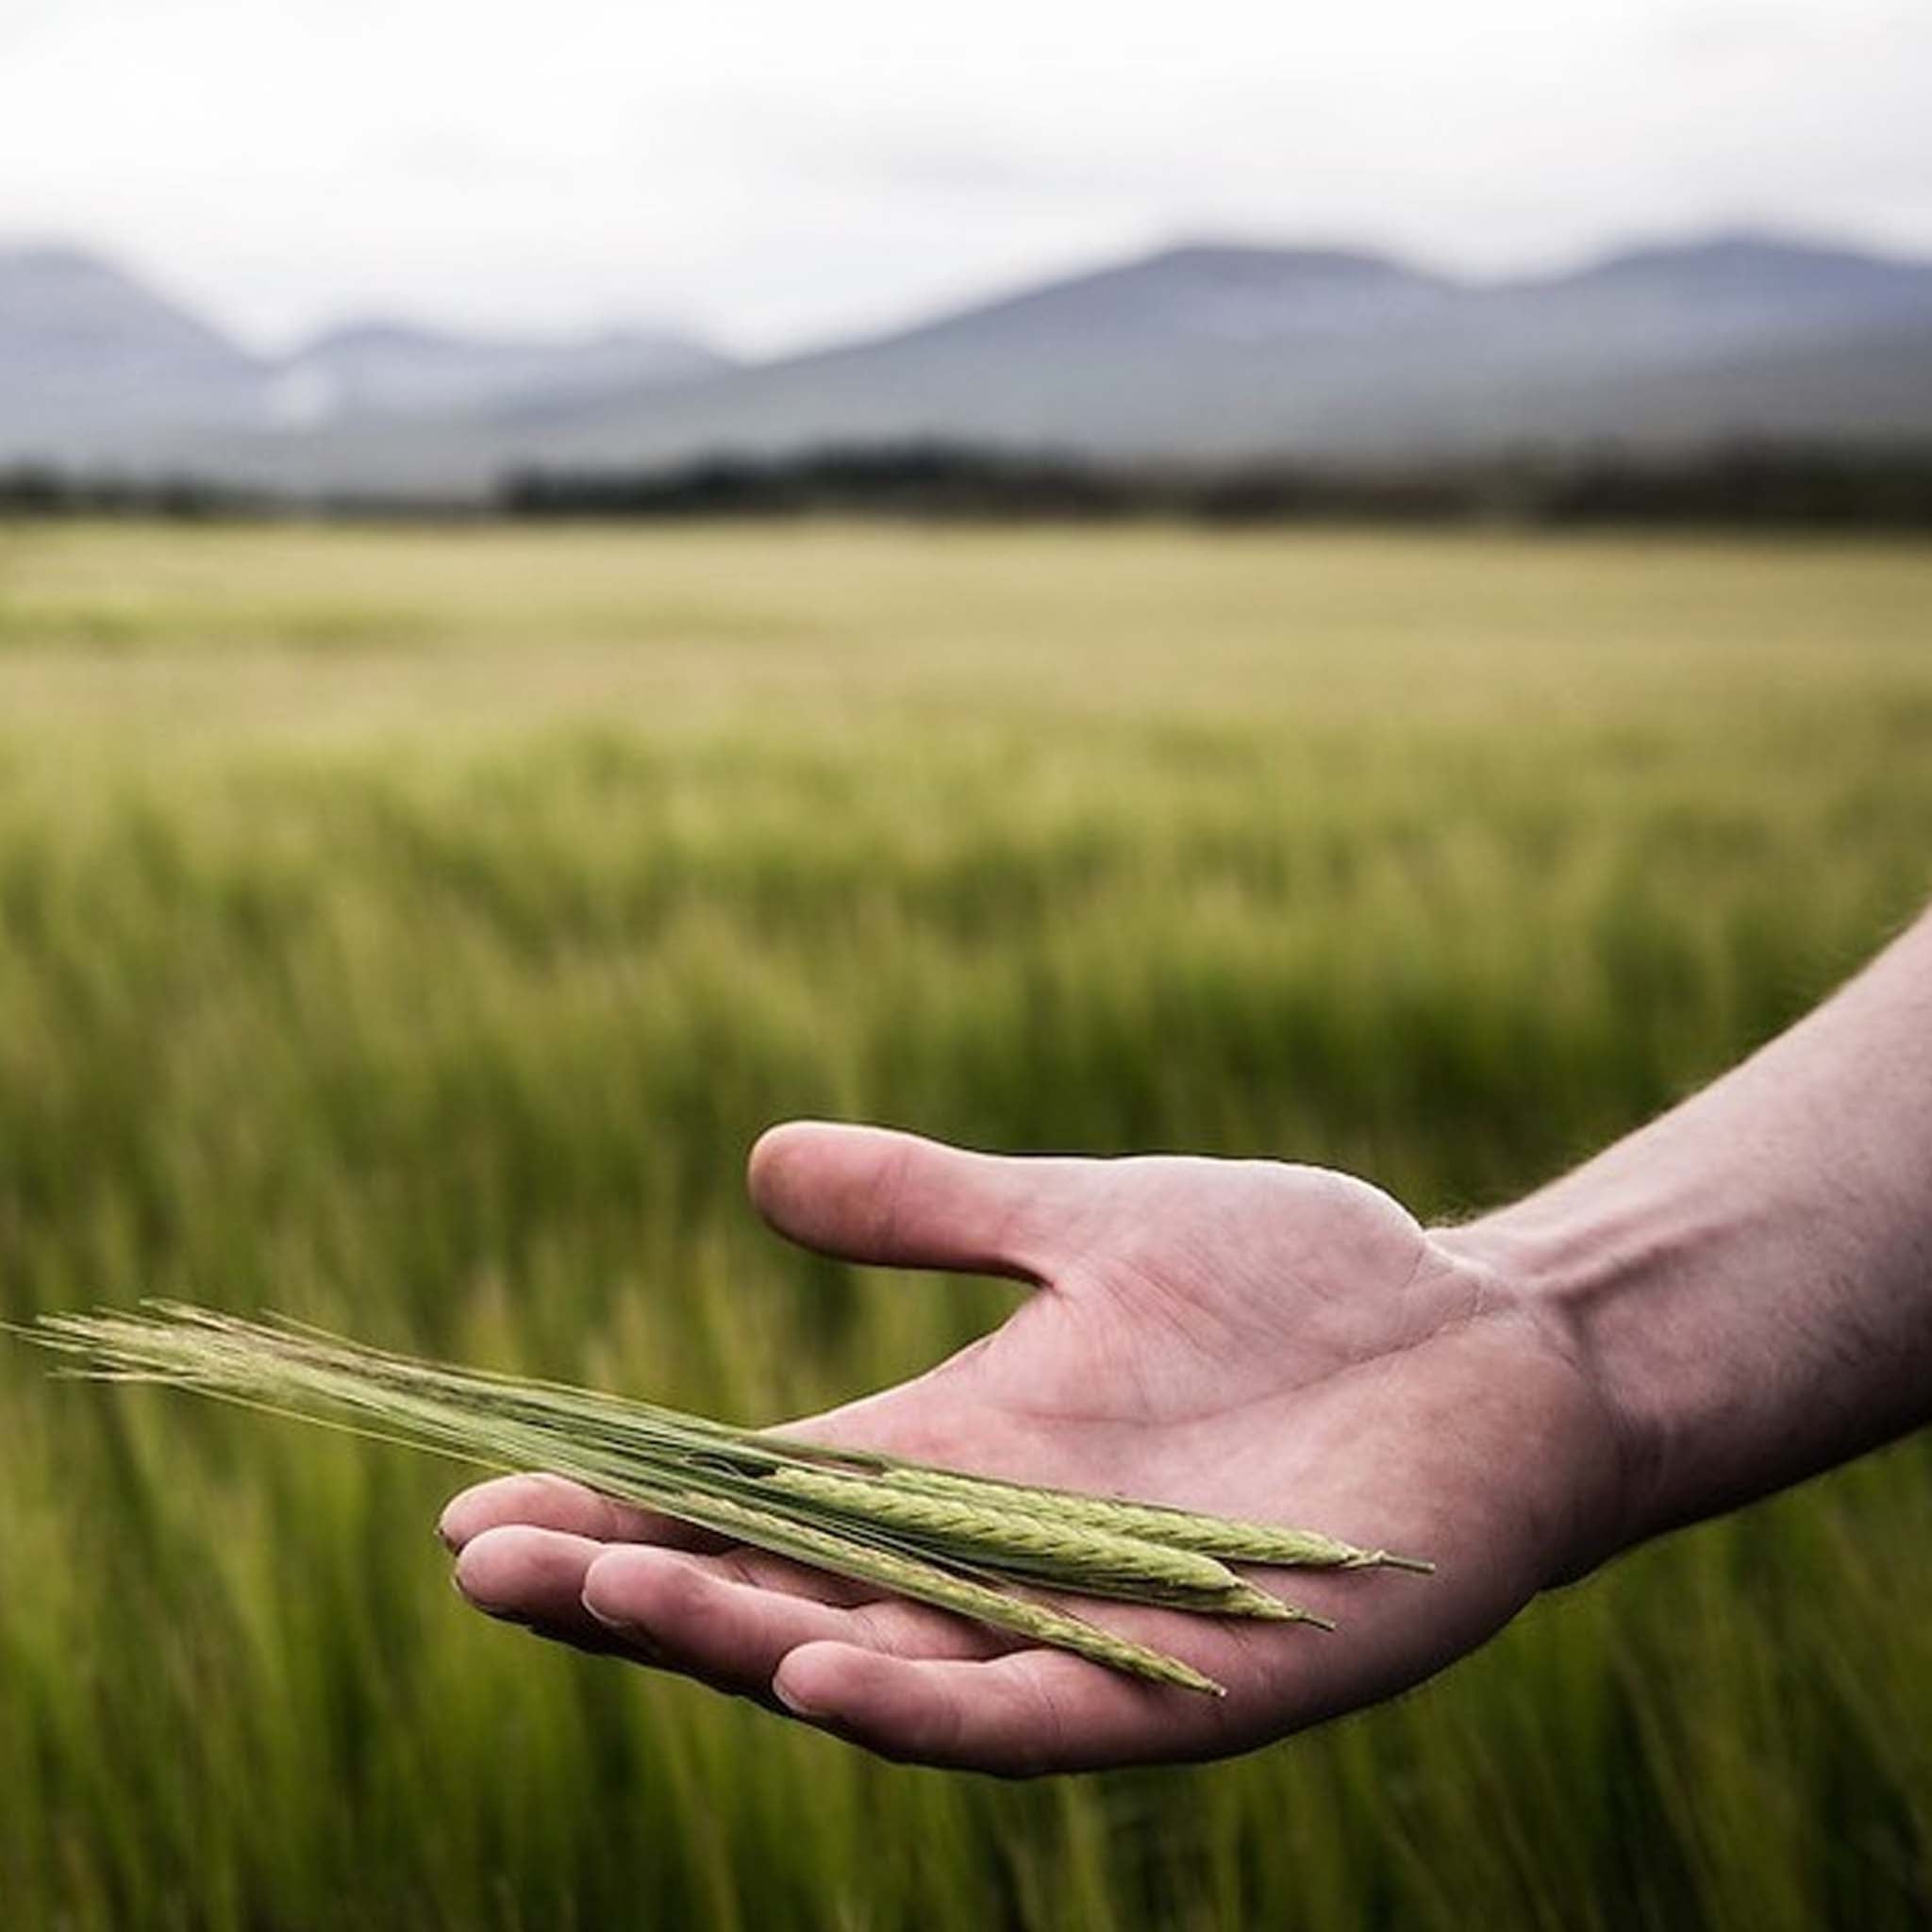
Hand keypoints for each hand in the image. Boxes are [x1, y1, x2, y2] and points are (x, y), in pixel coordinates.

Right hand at [440, 1122, 1626, 1773]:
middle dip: (636, 1583)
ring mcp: (1094, 1626)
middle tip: (492, 1560)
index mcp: (956, 1457)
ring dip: (746, 1641)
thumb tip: (762, 1159)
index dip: (621, 1507)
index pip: (752, 1501)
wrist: (1491, 1341)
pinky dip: (932, 1703)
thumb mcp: (1086, 1219)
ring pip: (885, 1664)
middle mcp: (999, 1558)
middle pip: (781, 1592)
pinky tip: (827, 1673)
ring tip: (612, 1596)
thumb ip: (939, 1203)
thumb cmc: (1301, 1277)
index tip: (479, 1503)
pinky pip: (1043, 1713)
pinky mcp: (1206, 1677)